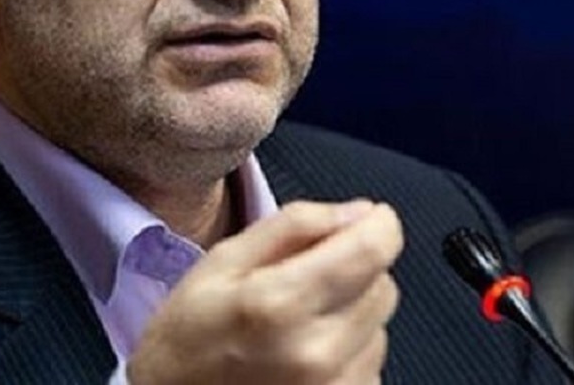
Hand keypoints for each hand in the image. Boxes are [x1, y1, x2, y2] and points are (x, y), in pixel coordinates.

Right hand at [126, 200, 403, 384]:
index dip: (377, 224)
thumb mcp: (223, 262)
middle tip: (306, 278)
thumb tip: (358, 212)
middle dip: (355, 269)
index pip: (374, 249)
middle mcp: (317, 351)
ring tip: (298, 323)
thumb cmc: (189, 337)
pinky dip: (349, 349)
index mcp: (280, 303)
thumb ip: (294, 225)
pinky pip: (372, 362)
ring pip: (381, 324)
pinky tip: (305, 354)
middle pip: (384, 284)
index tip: (364, 219)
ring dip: (352, 312)